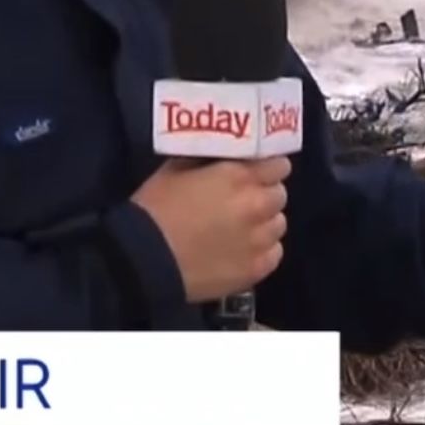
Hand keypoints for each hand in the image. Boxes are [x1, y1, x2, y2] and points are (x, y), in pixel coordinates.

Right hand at [131, 156, 290, 302]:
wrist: (145, 259)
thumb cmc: (156, 208)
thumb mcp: (177, 168)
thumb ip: (208, 159)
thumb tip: (223, 155)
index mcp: (239, 176)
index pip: (279, 165)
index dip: (268, 167)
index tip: (257, 171)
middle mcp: (257, 206)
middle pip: (279, 194)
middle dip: (264, 194)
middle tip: (244, 200)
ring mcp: (259, 241)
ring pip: (278, 225)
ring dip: (264, 222)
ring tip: (242, 228)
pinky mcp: (256, 269)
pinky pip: (274, 253)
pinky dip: (262, 249)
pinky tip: (242, 250)